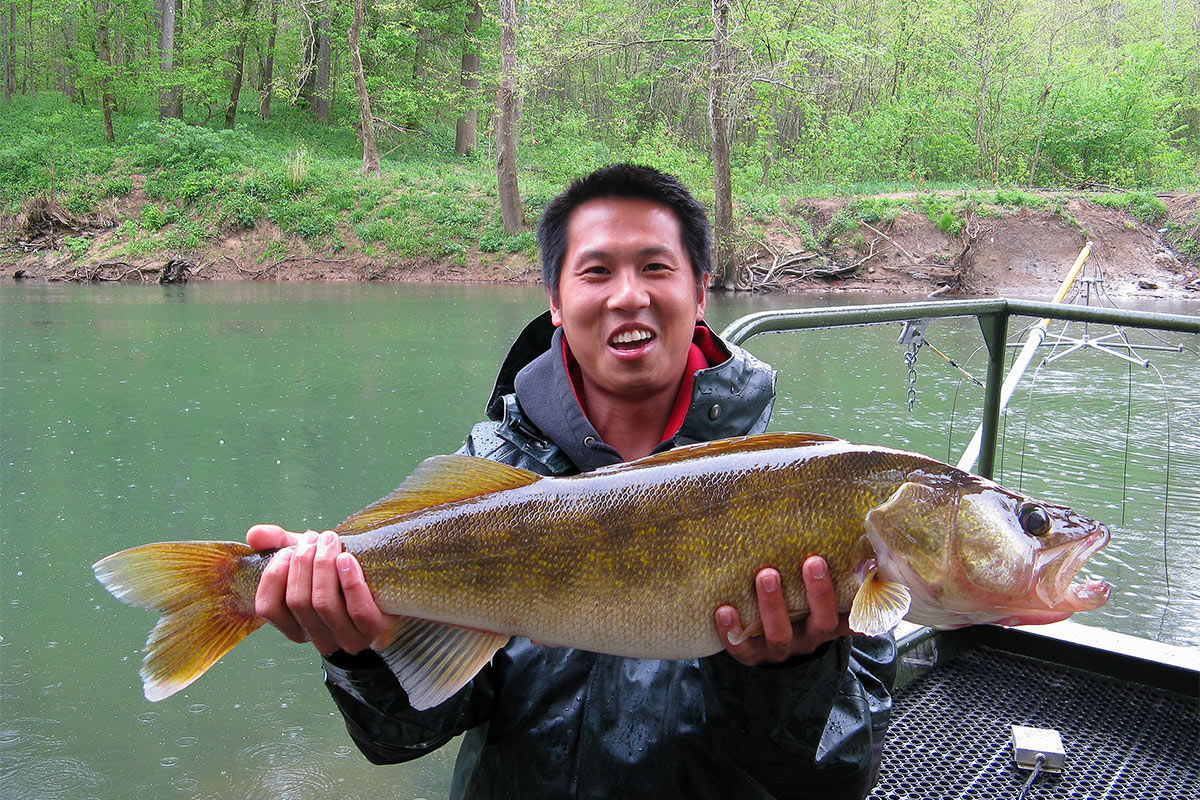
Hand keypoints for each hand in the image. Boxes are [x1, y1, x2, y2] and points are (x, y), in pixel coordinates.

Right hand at [247, 524, 395, 656]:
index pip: (267, 608)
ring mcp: (348, 639)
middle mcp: (318, 638)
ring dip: (324, 566)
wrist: (389, 583)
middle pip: (298, 601)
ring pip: (324, 604)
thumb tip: (254, 535)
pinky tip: (348, 558)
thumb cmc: (342, 571)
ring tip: (330, 539)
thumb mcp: (309, 558)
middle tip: (314, 537)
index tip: (286, 550)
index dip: (273, 576)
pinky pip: (358, 611)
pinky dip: (351, 582)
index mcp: (296, 626)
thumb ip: (279, 544)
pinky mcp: (376, 632)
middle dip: (303, 562)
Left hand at [715, 556, 851, 665]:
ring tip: (767, 575)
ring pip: (779, 634)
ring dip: (774, 605)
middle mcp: (807, 638)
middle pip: (820, 622)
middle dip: (818, 593)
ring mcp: (778, 649)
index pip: (850, 615)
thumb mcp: (811, 600)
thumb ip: (827, 578)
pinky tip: (724, 609)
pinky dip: (731, 629)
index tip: (864, 577)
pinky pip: (741, 647)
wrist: (763, 650)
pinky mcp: (750, 655)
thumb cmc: (792, 610)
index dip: (859, 603)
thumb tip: (848, 544)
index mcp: (826, 624)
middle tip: (813, 561)